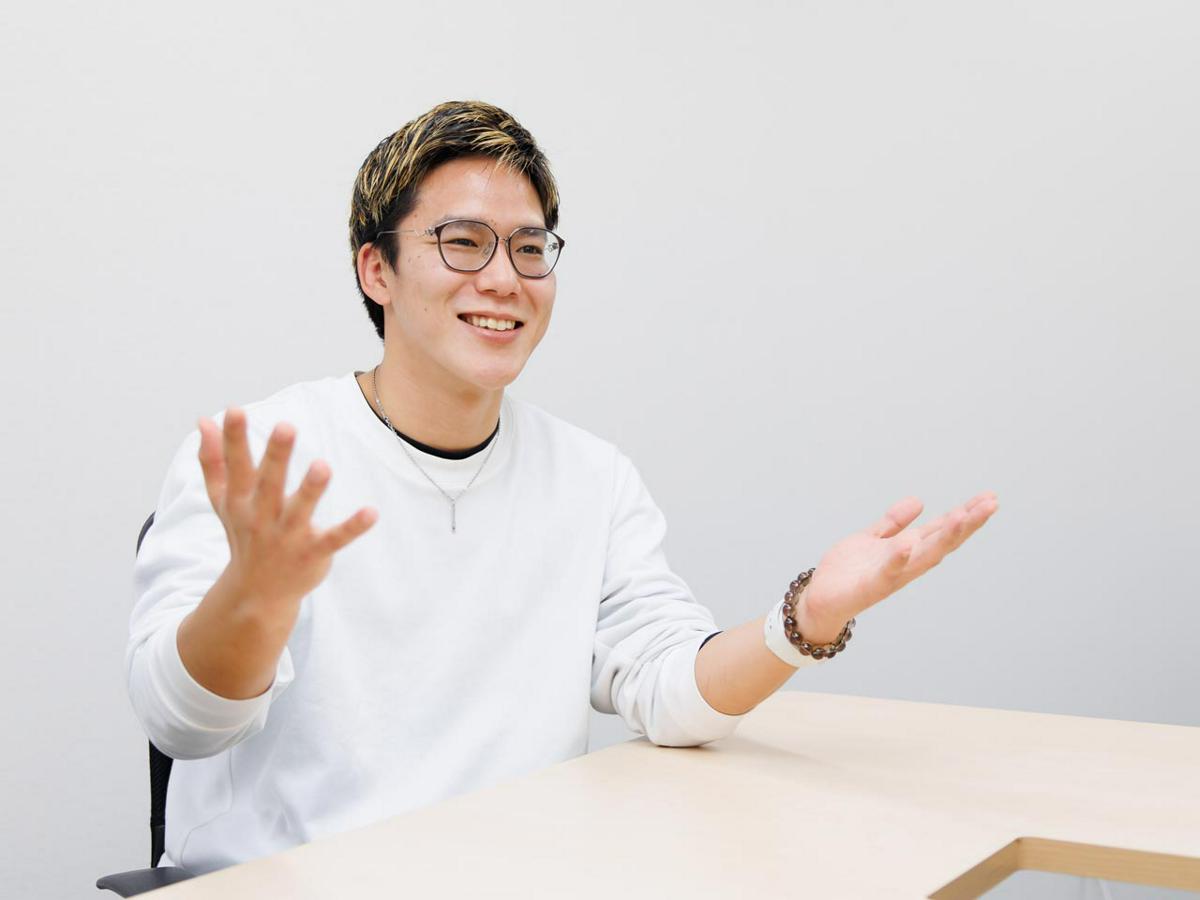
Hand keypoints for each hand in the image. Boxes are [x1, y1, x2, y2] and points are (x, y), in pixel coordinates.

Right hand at [197, 407, 378, 614]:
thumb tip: (203, 421)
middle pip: (269, 483)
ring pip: (300, 510)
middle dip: (277, 456)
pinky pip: (334, 539)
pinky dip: (352, 527)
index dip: (234, 439)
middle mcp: (262, 517)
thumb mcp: (224, 500)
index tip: (234, 411)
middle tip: (286, 426)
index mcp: (241, 500)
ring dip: (311, 489)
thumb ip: (214, 461)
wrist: (255, 593)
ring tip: (323, 465)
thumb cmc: (243, 534)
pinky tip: (371, 512)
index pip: (236, 466)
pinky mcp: (313, 553)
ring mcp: (287, 537)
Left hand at [796, 492, 998, 641]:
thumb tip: (919, 501)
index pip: (941, 530)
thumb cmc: (848, 572)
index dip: (965, 516)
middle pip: (943, 542)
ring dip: (944, 537)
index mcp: (908, 551)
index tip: (989, 498)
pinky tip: (909, 543)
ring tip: (962, 515)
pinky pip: (887, 572)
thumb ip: (894, 522)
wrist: (820, 600)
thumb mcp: (872, 538)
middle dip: (967, 524)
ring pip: (924, 556)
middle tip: (991, 503)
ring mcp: (891, 576)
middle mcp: (906, 564)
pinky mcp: (870, 586)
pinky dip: (898, 558)